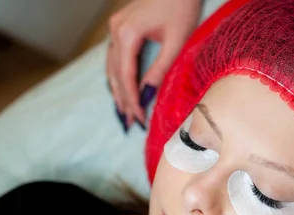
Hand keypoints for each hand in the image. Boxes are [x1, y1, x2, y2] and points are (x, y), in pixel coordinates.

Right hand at [107, 0, 201, 131]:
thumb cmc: (182, 6)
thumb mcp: (175, 41)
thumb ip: (160, 69)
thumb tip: (148, 94)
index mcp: (127, 33)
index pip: (125, 76)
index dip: (131, 100)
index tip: (138, 119)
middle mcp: (116, 30)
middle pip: (115, 73)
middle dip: (123, 99)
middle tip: (130, 123)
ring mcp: (116, 27)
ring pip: (112, 65)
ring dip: (118, 89)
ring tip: (124, 112)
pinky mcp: (122, 26)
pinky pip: (115, 56)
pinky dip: (118, 75)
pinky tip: (122, 89)